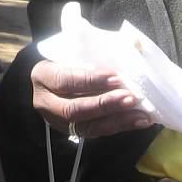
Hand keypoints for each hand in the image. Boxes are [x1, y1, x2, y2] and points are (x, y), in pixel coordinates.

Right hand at [31, 60, 151, 138]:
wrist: (47, 81)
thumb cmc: (61, 61)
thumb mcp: (66, 52)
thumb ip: (88, 54)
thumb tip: (127, 49)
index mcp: (43, 77)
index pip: (65, 80)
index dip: (90, 80)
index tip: (114, 76)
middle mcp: (46, 103)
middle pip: (74, 109)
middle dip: (104, 104)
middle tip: (129, 97)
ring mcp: (58, 121)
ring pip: (86, 126)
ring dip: (116, 120)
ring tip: (139, 114)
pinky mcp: (72, 131)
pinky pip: (96, 132)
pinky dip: (118, 127)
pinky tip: (137, 121)